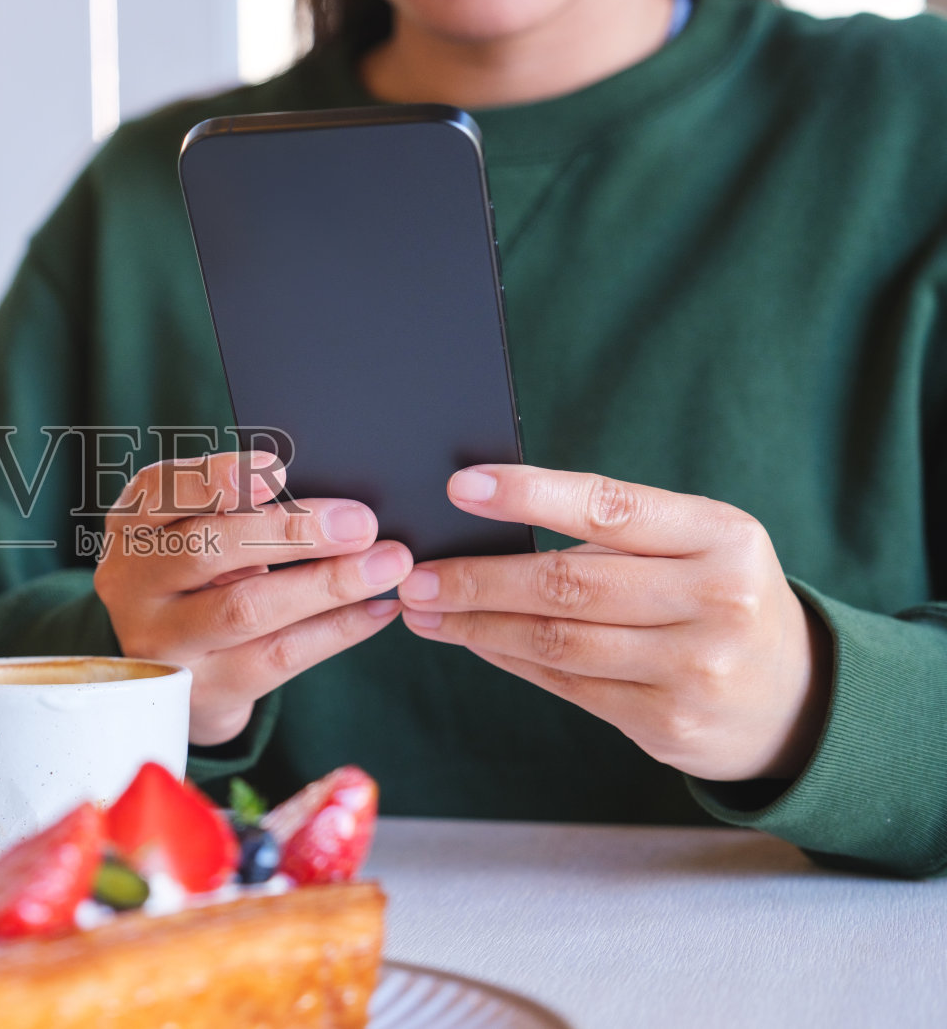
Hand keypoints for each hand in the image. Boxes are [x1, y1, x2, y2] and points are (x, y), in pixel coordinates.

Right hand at [95, 451, 411, 745]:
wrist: (174, 674)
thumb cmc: (198, 579)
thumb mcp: (193, 533)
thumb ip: (237, 511)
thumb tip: (330, 500)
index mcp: (133, 524)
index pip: (163, 491)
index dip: (217, 478)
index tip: (277, 470)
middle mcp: (133, 582)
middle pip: (208, 550)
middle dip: (292, 531)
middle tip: (360, 522)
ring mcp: (164, 642)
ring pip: (246, 609)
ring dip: (326, 583)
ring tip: (385, 564)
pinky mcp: (205, 688)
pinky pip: (279, 656)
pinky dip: (337, 629)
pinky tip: (378, 608)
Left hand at [398, 465, 832, 781]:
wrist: (796, 699)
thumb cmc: (720, 596)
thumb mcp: (700, 545)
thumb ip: (616, 534)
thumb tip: (489, 520)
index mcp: (722, 536)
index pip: (609, 507)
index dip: (528, 495)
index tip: (460, 487)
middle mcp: (715, 600)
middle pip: (568, 585)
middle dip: (478, 579)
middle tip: (414, 574)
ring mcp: (693, 668)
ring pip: (557, 641)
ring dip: (477, 625)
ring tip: (424, 610)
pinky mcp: (667, 722)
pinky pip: (566, 684)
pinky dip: (508, 658)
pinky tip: (472, 639)